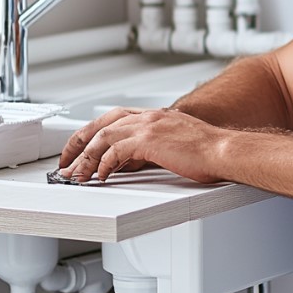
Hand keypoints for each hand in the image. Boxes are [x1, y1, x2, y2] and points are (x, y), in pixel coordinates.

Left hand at [58, 107, 230, 183]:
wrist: (225, 151)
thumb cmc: (210, 152)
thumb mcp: (177, 144)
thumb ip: (153, 148)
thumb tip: (132, 162)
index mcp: (156, 116)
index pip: (114, 118)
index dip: (93, 132)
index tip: (82, 148)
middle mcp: (149, 117)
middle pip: (101, 124)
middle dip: (78, 142)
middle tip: (67, 160)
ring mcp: (148, 126)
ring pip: (103, 138)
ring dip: (86, 158)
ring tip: (78, 174)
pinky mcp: (149, 141)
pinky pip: (114, 153)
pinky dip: (103, 165)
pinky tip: (101, 177)